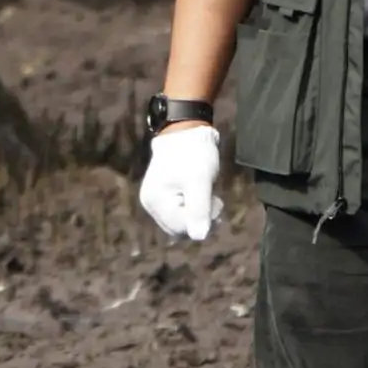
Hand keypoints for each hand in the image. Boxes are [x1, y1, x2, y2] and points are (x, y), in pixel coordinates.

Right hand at [138, 120, 221, 242]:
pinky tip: (201, 194)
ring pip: (181, 222)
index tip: (217, 203)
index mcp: (155, 202)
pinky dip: (193, 207)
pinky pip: (180, 212)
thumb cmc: (193, 153)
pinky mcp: (163, 196)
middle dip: (200, 218)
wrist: (186, 130)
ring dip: (199, 213)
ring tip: (209, 195)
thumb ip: (199, 210)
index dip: (202, 221)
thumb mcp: (200, 181)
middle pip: (180, 228)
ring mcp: (155, 201)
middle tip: (216, 200)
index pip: (182, 229)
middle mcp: (151, 205)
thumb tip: (200, 237)